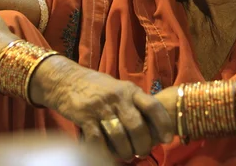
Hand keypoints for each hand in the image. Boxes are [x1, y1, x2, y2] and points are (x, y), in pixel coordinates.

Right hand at [31, 57, 173, 160]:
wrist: (67, 80)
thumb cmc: (98, 87)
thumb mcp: (120, 88)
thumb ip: (135, 102)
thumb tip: (155, 124)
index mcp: (130, 90)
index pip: (152, 106)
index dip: (163, 124)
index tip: (167, 139)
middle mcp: (117, 97)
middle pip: (137, 126)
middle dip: (143, 145)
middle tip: (142, 153)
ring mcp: (100, 107)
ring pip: (119, 136)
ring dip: (126, 152)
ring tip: (127, 156)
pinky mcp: (84, 117)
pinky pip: (98, 140)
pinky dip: (105, 151)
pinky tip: (109, 155)